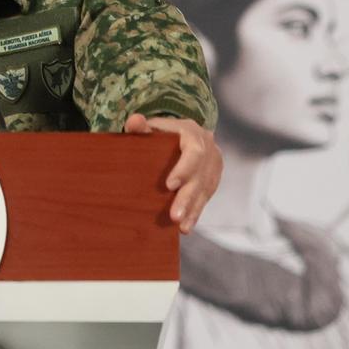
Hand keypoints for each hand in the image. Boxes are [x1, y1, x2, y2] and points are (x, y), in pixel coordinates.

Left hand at [125, 113, 221, 232]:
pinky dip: (195, 212)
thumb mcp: (150, 128)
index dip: (184, 169)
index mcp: (192, 133)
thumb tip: (134, 121)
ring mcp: (213, 165)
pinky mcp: (213, 179)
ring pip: (205, 189)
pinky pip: (206, 197)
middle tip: (173, 216)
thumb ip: (140, 126)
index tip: (169, 186)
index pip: (194, 151)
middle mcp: (208, 148)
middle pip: (200, 175)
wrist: (178, 135)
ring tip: (180, 226)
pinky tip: (186, 227)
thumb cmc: (158, 134)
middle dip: (187, 197)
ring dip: (192, 209)